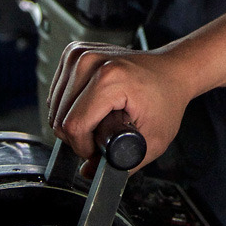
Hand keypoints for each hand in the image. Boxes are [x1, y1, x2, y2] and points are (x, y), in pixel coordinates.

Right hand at [47, 43, 194, 169]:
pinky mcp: (75, 52)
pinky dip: (68, 106)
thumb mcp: (153, 141)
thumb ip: (121, 165)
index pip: (73, 125)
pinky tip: (90, 106)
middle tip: (103, 135)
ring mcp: (81, 53)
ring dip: (71, 122)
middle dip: (77, 137)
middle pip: (60, 117)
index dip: (84, 148)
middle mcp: (91, 61)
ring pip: (54, 106)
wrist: (172, 70)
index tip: (101, 148)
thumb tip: (87, 174)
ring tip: (99, 120)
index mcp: (110, 78)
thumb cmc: (166, 99)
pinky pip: (56, 92)